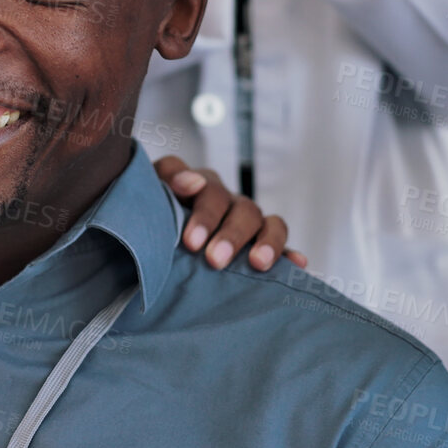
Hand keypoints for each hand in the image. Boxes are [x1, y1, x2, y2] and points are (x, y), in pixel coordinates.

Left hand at [155, 155, 306, 271]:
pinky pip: (282, 246)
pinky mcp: (261, 244)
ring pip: (265, 221)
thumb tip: (190, 183)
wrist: (157, 244)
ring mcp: (246, 222)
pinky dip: (290, 254)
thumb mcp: (149, 199)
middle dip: (229, 234)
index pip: (203, 184)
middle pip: (239, 207)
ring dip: (265, 241)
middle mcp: (226, 201)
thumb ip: (164, 183)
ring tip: (257, 264)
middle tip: (214, 259)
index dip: (200, 205)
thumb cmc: (153, 221)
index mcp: (198, 186)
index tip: (190, 240)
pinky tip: (298, 263)